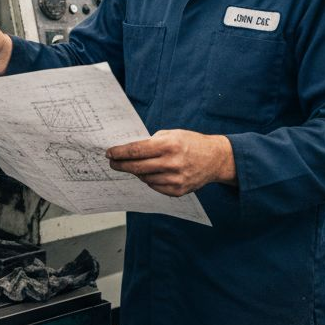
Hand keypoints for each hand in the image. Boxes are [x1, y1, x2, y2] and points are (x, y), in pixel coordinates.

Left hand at [106, 130, 235, 196]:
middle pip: (137, 167)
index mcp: (169, 145)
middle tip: (113, 163)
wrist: (215, 159)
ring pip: (145, 178)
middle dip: (121, 165)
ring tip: (134, 166)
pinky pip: (155, 187)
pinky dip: (149, 180)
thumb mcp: (172, 134)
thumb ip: (152, 141)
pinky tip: (150, 174)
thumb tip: (130, 150)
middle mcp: (172, 163)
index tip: (110, 153)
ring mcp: (175, 179)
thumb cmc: (191, 143)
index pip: (137, 150)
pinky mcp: (178, 191)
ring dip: (136, 173)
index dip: (120, 153)